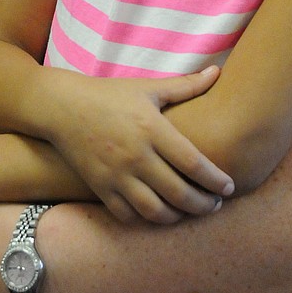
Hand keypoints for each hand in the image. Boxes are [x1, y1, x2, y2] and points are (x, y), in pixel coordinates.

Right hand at [50, 67, 233, 223]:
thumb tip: (218, 72)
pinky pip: (128, 215)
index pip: (193, 162)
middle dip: (203, 204)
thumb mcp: (148, 87)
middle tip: (216, 204)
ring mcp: (116, 175)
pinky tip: (160, 213)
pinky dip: (147, 220)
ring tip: (190, 211)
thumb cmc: (109, 95)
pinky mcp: (100, 188)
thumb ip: (186, 86)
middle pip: (179, 192)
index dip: (215, 179)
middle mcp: (135, 156)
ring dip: (178, 217)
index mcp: (152, 129)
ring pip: (155, 211)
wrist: (62, 107)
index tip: (229, 186)